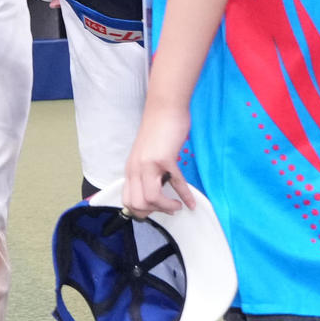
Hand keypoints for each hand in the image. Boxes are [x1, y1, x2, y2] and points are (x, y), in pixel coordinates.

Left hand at [122, 102, 195, 217]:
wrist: (165, 107)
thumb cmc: (158, 130)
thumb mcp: (146, 155)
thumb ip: (147, 173)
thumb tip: (155, 192)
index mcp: (131, 169)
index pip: (127, 200)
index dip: (141, 211)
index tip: (156, 210)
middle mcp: (136, 168)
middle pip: (137, 204)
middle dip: (154, 213)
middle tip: (167, 208)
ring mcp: (149, 164)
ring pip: (151, 199)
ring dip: (167, 207)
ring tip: (177, 206)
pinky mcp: (165, 158)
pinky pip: (176, 184)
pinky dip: (185, 196)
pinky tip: (191, 203)